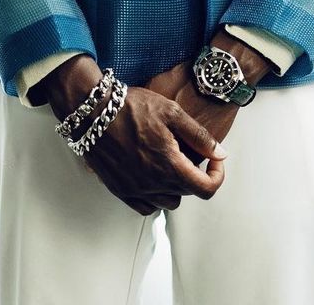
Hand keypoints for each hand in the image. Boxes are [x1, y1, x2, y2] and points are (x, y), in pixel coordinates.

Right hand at [40, 54, 226, 215]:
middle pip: (187, 193)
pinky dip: (154, 196)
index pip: (206, 188)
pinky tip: (152, 175)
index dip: (217, 175)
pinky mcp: (120, 191)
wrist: (93, 112)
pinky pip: (146, 206)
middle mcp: (153, 184)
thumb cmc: (132, 107)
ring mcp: (135, 190)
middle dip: (194, 174)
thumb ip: (199, 136)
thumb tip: (220, 154)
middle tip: (188, 152)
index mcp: (169, 166)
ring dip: (175, 187)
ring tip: (169, 162)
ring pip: (168, 202)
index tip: (213, 160)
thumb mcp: (171, 112)